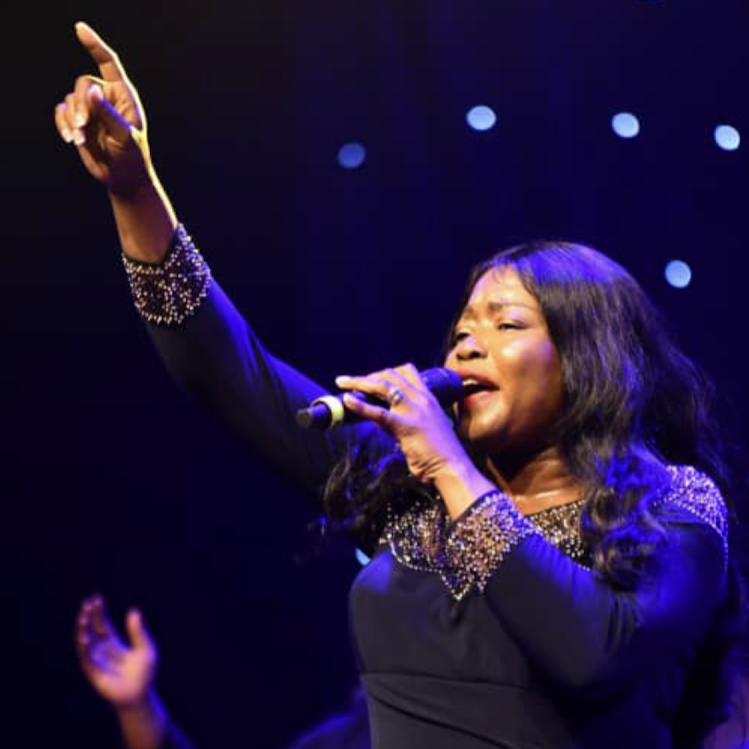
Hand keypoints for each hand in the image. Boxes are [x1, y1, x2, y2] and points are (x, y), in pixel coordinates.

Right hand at [55, 22, 152, 196]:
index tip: (79, 29)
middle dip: (81, 104)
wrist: (122, 178)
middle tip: (83, 126)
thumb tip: (92, 92)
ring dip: (72, 119)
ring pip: (70, 99)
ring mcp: (91, 109)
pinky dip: (63, 124)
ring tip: (79, 139)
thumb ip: (108, 114)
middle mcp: (106, 98)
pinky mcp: (78, 122)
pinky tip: (71, 139)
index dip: (94, 45)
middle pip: (83, 83)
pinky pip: (62, 112)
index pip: (108, 64)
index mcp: (123, 96)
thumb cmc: (131, 157)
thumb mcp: (124, 136)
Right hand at [76, 595, 157, 707]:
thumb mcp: (145, 648)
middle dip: (89, 617)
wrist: (140, 695)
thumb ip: (138, 631)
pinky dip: (84, 647)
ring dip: (83, 629)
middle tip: (87, 603)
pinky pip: (86, 658)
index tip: (96, 598)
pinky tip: (85, 636)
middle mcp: (103, 650)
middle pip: (92, 630)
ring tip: (84, 616)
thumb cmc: (145, 673)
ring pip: (85, 642)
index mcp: (115, 643)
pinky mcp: (94, 672)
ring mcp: (97, 660)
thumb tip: (133, 610)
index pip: (103, 624)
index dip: (99, 612)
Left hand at [335, 363, 471, 484]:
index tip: (371, 378)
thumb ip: (405, 419)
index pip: (407, 372)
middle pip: (390, 376)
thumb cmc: (440, 453)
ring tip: (342, 383)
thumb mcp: (426, 427)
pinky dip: (360, 405)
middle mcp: (421, 399)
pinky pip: (378, 412)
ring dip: (359, 382)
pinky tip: (347, 400)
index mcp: (429, 397)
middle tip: (348, 381)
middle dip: (367, 376)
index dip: (386, 372)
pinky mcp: (404, 426)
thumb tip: (381, 417)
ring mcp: (413, 410)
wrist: (453, 467)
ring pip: (383, 387)